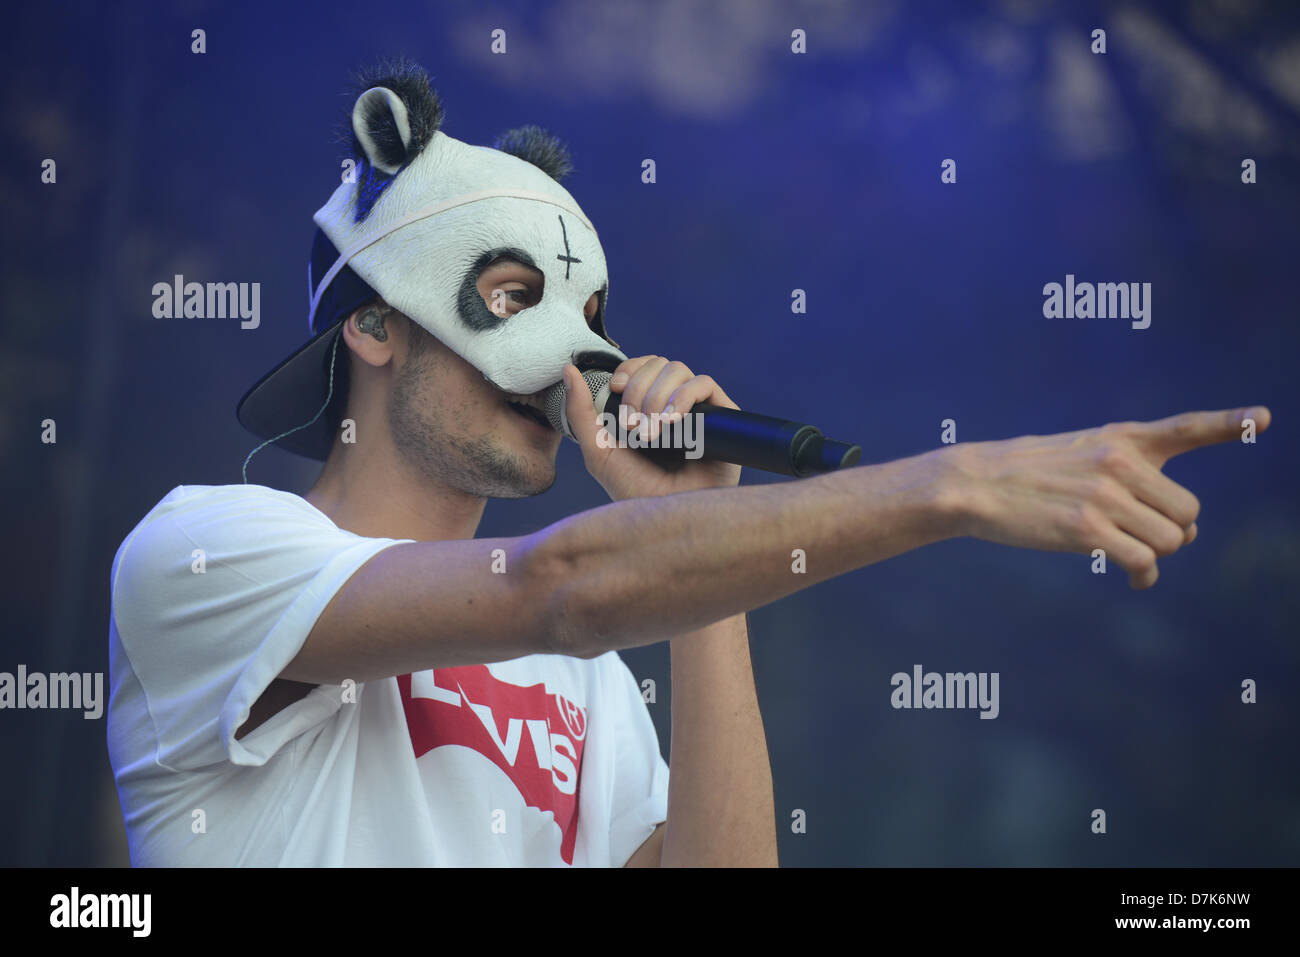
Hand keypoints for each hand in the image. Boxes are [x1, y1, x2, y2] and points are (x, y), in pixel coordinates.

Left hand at [562, 356, 742, 500]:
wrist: (668, 517)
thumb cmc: (635, 491)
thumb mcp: (598, 451)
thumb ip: (580, 411)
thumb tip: (569, 370)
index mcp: (647, 408)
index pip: (641, 367)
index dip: (628, 369)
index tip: (615, 388)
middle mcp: (673, 406)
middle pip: (658, 364)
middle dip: (639, 389)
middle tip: (632, 425)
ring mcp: (698, 411)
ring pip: (678, 370)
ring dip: (657, 395)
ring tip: (652, 431)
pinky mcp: (722, 418)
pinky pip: (705, 384)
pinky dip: (684, 396)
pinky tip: (673, 421)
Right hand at [939, 406, 1271, 588]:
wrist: (974, 483)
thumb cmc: (1027, 474)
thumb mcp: (1079, 451)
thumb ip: (1131, 475)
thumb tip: (1184, 533)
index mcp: (1120, 439)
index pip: (1185, 428)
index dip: (1229, 422)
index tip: (1265, 417)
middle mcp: (1120, 463)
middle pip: (1188, 512)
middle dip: (1172, 530)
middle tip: (1143, 535)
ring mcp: (1105, 497)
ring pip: (1171, 540)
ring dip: (1156, 554)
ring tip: (1130, 554)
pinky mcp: (1087, 531)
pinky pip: (1143, 562)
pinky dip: (1143, 576)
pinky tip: (1132, 580)